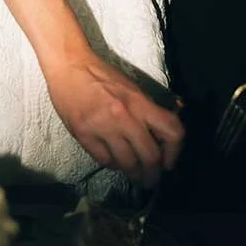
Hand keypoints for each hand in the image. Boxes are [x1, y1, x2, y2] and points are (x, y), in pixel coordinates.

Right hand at [45, 56, 184, 187]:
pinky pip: (105, 160)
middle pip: (151, 156)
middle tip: (151, 179)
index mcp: (140, 102)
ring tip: (134, 175)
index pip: (171, 131)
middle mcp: (125, 117)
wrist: (70, 66)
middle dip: (153, 174)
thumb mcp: (132, 88)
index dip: (175, 152)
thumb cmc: (102, 75)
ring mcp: (103, 127)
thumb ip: (148, 110)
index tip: (169, 162)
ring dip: (133, 174)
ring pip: (128, 164)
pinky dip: (113, 164)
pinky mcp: (84, 135)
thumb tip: (164, 130)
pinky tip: (114, 161)